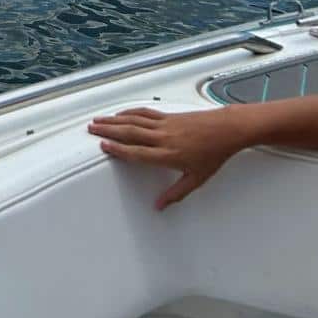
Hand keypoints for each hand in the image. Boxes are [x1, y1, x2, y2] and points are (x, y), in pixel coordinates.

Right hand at [88, 106, 243, 208]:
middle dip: (109, 131)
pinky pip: (145, 112)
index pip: (137, 153)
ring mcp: (165, 124)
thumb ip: (175, 194)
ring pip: (134, 120)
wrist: (225, 129)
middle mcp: (163, 137)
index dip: (118, 150)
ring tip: (100, 119)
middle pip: (130, 132)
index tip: (104, 146)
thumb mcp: (196, 179)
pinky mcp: (168, 115)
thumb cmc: (213, 154)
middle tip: (92, 129)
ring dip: (114, 119)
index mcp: (168, 155)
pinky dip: (130, 111)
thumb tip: (159, 206)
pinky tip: (122, 112)